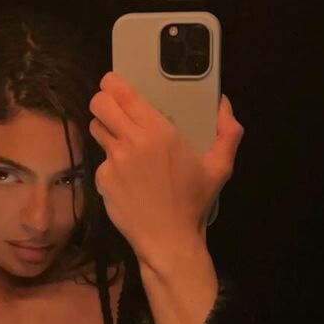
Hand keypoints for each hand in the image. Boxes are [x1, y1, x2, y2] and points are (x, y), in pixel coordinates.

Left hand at [88, 71, 242, 264]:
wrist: (168, 240)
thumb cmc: (193, 202)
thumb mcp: (219, 167)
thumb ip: (228, 132)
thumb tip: (223, 104)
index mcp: (159, 132)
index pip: (121, 93)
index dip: (113, 84)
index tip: (114, 83)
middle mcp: (131, 142)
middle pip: (99, 104)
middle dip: (103, 102)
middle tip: (113, 109)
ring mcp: (113, 162)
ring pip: (95, 129)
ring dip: (105, 129)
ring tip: (121, 141)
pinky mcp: (102, 180)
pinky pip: (101, 160)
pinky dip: (111, 163)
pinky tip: (127, 176)